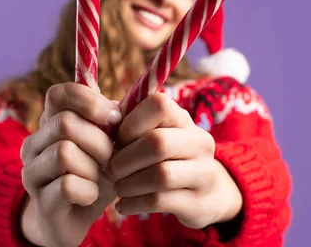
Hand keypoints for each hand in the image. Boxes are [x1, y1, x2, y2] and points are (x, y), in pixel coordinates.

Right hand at [19, 83, 122, 246]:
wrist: (77, 218)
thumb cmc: (96, 172)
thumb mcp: (107, 141)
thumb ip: (112, 120)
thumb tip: (121, 107)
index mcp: (49, 122)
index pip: (58, 94)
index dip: (89, 101)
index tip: (114, 119)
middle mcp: (33, 143)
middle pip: (65, 123)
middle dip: (100, 142)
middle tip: (111, 159)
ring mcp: (31, 172)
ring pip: (64, 152)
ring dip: (94, 168)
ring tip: (99, 178)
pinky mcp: (39, 200)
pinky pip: (66, 185)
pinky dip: (88, 191)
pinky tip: (91, 196)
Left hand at [107, 93, 242, 228]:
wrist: (207, 193)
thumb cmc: (167, 158)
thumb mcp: (156, 134)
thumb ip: (131, 123)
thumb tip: (103, 118)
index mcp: (183, 119)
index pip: (159, 105)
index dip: (130, 123)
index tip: (118, 140)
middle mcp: (199, 142)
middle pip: (157, 143)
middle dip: (124, 159)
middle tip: (110, 169)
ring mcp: (203, 173)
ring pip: (160, 175)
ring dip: (128, 184)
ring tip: (118, 187)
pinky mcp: (198, 202)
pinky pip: (159, 201)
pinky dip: (133, 204)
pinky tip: (123, 205)